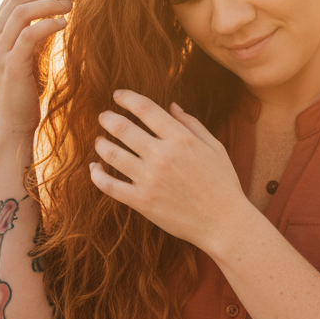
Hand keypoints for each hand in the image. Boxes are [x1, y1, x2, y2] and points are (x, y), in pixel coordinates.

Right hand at [0, 0, 74, 137]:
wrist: (13, 123)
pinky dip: (48, 24)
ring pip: (21, 11)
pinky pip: (28, 35)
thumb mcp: (30, 56)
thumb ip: (35, 34)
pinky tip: (65, 23)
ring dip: (49, 3)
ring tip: (72, 3)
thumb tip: (56, 13)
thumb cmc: (25, 91)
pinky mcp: (10, 65)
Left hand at [90, 89, 251, 249]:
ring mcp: (150, 179)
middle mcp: (162, 156)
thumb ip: (192, 124)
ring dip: (100, 144)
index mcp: (181, 139)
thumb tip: (171, 105)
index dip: (126, 98)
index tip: (117, 95)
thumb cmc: (222, 183)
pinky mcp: (142, 202)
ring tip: (100, 141)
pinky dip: (97, 175)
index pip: (145, 108)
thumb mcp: (215, 147)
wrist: (224, 222)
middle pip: (122, 127)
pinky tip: (95, 168)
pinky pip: (109, 185)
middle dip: (107, 118)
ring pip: (111, 154)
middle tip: (103, 117)